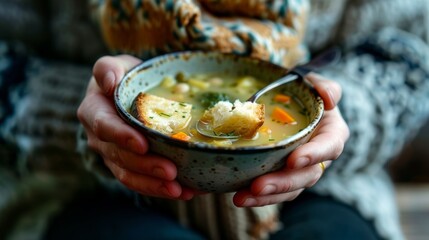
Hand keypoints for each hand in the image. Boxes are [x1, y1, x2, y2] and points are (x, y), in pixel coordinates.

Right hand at [77, 55, 196, 199]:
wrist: (125, 94)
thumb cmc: (123, 78)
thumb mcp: (115, 65)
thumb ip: (107, 68)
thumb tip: (108, 82)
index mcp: (93, 112)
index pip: (104, 126)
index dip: (122, 137)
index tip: (143, 144)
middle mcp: (99, 138)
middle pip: (120, 156)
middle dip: (146, 167)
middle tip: (171, 172)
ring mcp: (112, 155)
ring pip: (129, 175)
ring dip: (154, 185)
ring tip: (179, 191)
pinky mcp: (127, 166)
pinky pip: (140, 182)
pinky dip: (160, 189)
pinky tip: (185, 192)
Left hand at [233, 73, 349, 206]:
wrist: (289, 103)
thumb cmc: (304, 94)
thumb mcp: (314, 84)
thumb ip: (325, 86)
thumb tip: (330, 98)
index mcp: (331, 134)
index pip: (329, 147)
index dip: (313, 155)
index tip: (293, 160)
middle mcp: (318, 157)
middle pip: (305, 176)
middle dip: (281, 183)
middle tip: (258, 185)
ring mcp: (300, 170)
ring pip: (288, 190)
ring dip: (265, 197)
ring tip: (241, 198)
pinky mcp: (281, 176)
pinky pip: (272, 192)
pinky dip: (255, 196)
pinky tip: (237, 196)